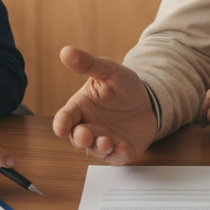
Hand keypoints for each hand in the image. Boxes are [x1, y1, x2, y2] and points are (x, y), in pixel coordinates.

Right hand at [52, 46, 156, 165]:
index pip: (66, 117)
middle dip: (80, 139)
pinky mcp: (121, 150)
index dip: (61, 124)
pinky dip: (117, 156)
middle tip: (84, 135)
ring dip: (99, 148)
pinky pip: (117, 158)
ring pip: (95, 150)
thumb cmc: (123, 87)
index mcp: (81, 108)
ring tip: (106, 141)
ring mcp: (105, 140)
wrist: (149, 100)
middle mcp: (89, 126)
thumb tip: (66, 51)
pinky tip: (122, 149)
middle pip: (77, 138)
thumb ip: (88, 64)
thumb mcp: (108, 70)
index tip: (60, 129)